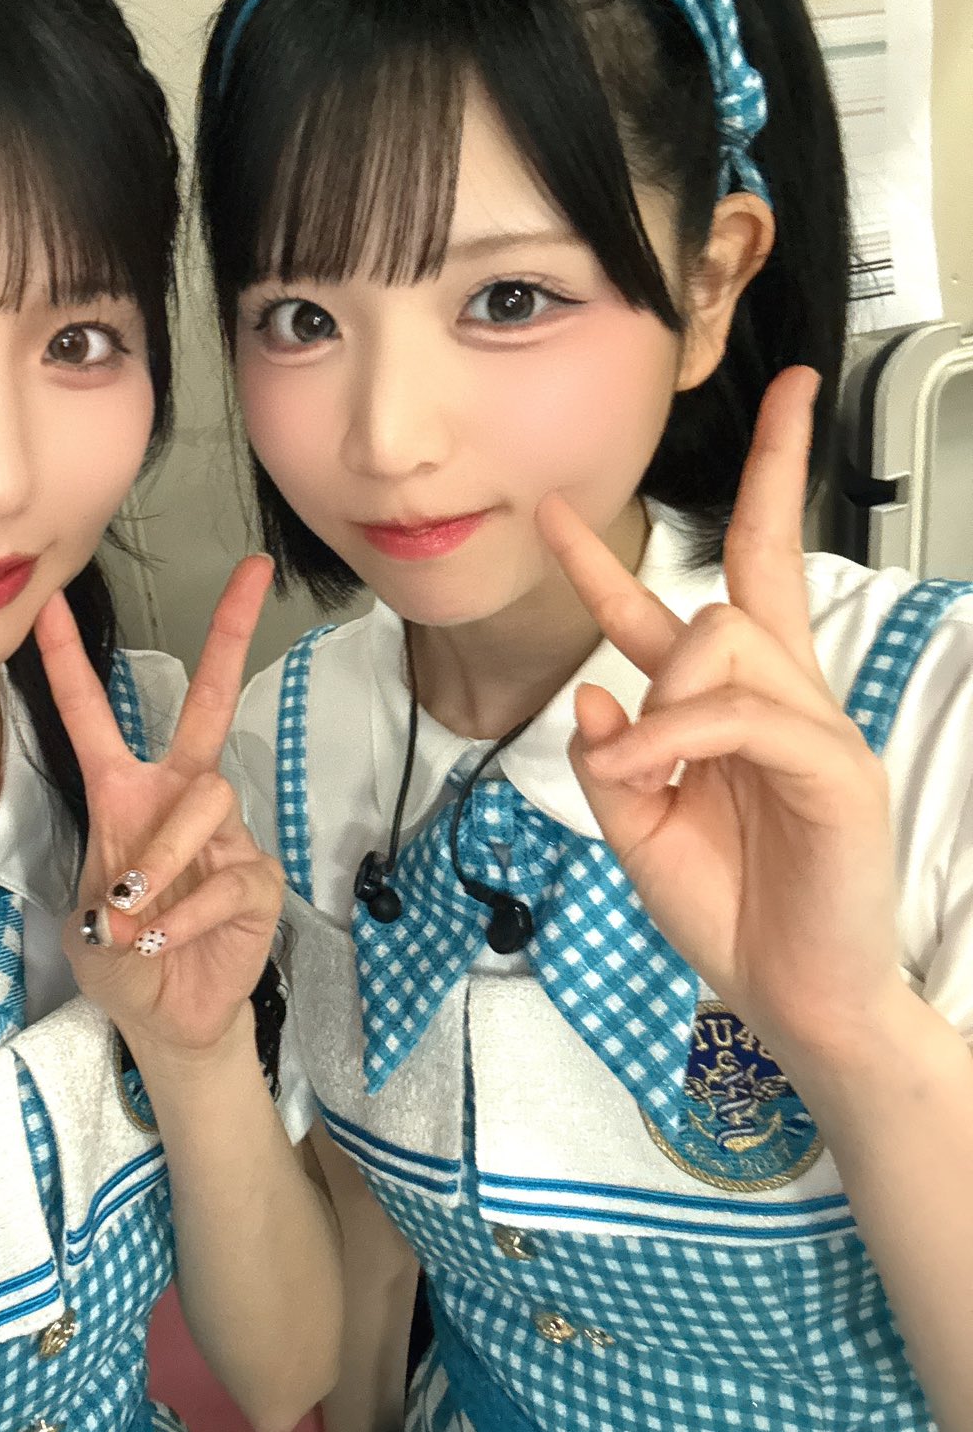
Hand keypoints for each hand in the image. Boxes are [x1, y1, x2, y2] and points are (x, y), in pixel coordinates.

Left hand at [34, 557, 284, 1065]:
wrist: (169, 1016)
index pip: (93, 716)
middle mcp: (178, 797)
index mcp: (123, 794)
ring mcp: (225, 833)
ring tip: (138, 913)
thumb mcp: (86, 928)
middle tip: (253, 574)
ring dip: (165, 857)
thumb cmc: (124, 957)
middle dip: (229, 634)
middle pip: (209, 702)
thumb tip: (130, 900)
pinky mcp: (257, 876)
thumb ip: (101, 905)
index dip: (67, 662)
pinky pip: (230, 873)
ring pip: (206, 798)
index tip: (50, 602)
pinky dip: (189, 912)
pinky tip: (167, 938)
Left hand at [535, 367, 900, 1073]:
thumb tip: (594, 696)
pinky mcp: (836, 769)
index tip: (648, 459)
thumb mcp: (641, 833)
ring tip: (633, 771)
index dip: (691, 519)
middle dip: (737, 497)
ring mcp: (815, 728)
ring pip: (729, 638)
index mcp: (736, 706)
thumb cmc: (734, 914)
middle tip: (746, 429)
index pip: (721, 585)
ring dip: (660, 694)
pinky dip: (678, 736)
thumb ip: (615, 762)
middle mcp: (781, 697)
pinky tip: (644, 775)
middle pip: (750, 572)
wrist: (800, 1002)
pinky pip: (748, 715)